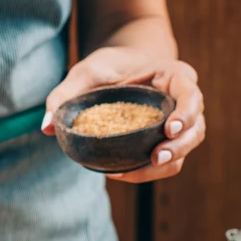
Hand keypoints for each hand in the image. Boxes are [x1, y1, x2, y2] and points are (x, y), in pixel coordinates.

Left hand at [42, 47, 204, 182]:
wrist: (118, 69)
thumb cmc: (107, 66)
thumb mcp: (84, 73)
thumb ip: (65, 95)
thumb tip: (45, 127)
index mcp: (174, 77)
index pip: (192, 94)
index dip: (186, 113)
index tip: (169, 128)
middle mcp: (183, 100)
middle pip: (195, 127)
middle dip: (179, 145)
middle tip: (156, 157)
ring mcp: (179, 122)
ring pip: (186, 148)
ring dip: (168, 162)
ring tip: (140, 170)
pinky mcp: (167, 140)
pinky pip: (168, 160)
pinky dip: (150, 170)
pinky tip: (122, 173)